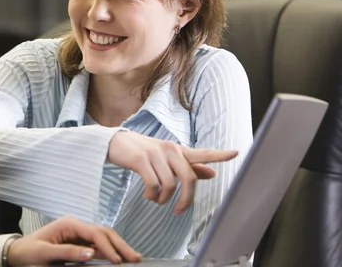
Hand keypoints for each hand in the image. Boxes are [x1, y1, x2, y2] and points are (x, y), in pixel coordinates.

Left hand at [6, 216, 141, 265]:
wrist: (17, 253)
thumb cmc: (28, 252)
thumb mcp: (45, 253)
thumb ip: (68, 252)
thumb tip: (90, 254)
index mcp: (68, 224)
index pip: (94, 233)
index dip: (108, 247)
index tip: (118, 260)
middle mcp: (75, 226)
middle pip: (103, 232)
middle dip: (120, 245)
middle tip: (135, 257)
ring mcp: (78, 233)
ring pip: (104, 237)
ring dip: (118, 247)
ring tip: (133, 258)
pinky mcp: (78, 242)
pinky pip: (97, 245)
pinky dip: (109, 251)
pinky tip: (119, 258)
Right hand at [108, 130, 237, 214]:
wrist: (116, 142)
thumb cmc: (143, 152)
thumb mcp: (166, 158)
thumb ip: (189, 166)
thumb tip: (212, 173)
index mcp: (178, 150)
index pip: (203, 153)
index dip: (219, 155)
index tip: (236, 153)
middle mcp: (170, 150)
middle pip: (188, 178)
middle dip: (186, 199)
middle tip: (179, 211)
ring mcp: (155, 154)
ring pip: (169, 185)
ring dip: (163, 199)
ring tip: (157, 200)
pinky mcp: (141, 160)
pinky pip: (153, 185)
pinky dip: (152, 195)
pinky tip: (148, 195)